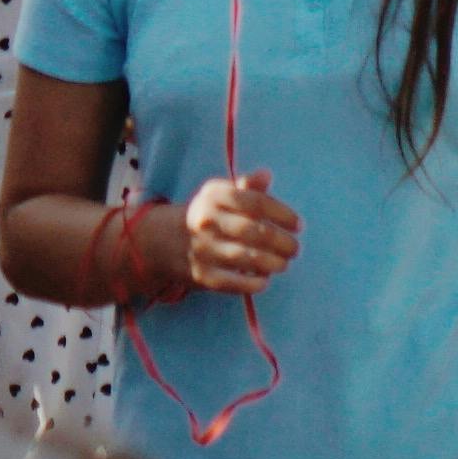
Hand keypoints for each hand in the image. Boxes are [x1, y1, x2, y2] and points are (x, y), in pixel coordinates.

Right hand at [176, 170, 301, 293]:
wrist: (159, 241)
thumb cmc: (202, 215)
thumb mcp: (218, 194)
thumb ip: (245, 187)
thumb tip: (267, 175)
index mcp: (215, 196)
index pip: (255, 202)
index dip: (282, 214)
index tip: (298, 225)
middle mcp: (206, 221)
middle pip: (253, 231)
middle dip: (281, 242)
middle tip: (295, 249)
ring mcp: (202, 249)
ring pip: (245, 257)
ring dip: (272, 263)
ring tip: (283, 264)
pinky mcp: (200, 275)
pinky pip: (232, 282)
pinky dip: (252, 283)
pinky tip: (264, 280)